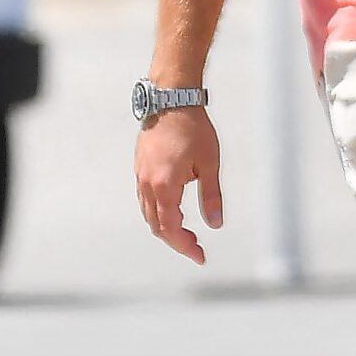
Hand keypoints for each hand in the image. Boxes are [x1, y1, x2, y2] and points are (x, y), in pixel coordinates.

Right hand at [136, 107, 222, 264]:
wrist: (171, 100)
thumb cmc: (193, 128)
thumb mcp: (209, 164)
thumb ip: (211, 197)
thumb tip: (216, 223)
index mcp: (165, 186)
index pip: (171, 228)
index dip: (185, 246)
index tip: (199, 255)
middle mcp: (147, 184)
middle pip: (157, 226)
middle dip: (176, 240)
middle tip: (195, 247)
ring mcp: (140, 176)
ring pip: (148, 214)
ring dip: (165, 227)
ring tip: (186, 232)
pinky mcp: (140, 168)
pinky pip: (145, 199)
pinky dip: (157, 212)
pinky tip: (172, 210)